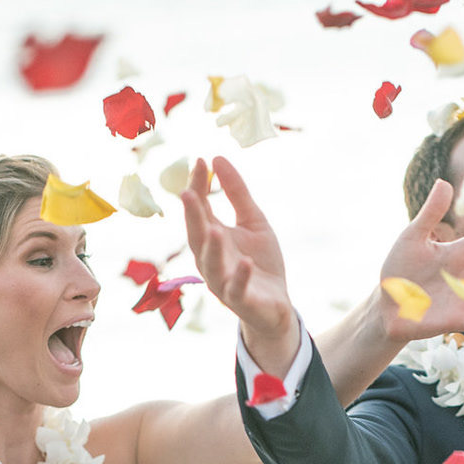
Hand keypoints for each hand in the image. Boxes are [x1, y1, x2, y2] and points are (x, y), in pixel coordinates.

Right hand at [180, 156, 294, 336]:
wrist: (275, 305)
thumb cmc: (260, 262)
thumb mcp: (253, 221)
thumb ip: (237, 193)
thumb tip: (217, 158)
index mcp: (211, 239)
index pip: (199, 210)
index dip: (197, 187)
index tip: (200, 161)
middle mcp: (210, 260)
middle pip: (197, 237)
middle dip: (192, 217)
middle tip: (188, 193)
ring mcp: (223, 282)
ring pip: (211, 266)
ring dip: (211, 249)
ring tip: (214, 229)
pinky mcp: (241, 300)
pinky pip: (237, 289)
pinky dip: (240, 276)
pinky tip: (246, 262)